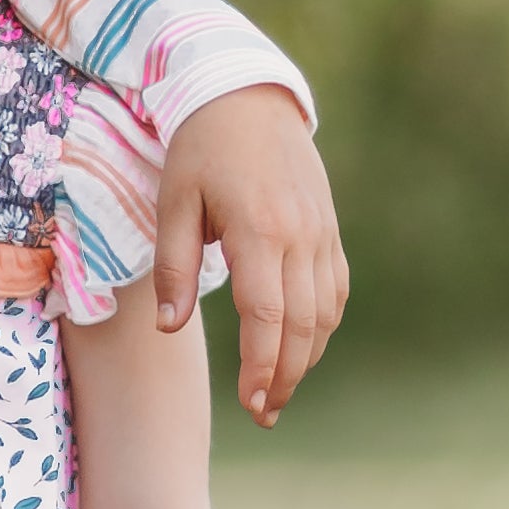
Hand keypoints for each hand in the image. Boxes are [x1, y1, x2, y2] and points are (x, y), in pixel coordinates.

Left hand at [151, 81, 346, 421]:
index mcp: (259, 230)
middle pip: (303, 325)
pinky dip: (324, 325)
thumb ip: (175, 266)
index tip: (251, 403)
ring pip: (326, 312)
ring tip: (280, 390)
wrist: (248, 96)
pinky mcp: (329, 228)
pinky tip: (304, 347)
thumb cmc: (200, 148)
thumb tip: (171, 327)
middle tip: (265, 413)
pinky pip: (336, 289)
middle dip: (286, 376)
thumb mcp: (175, 200)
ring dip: (308, 358)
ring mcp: (321, 232)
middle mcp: (300, 235)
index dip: (262, 366)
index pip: (268, 316)